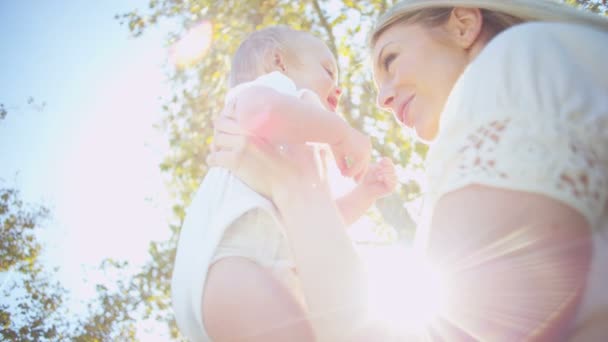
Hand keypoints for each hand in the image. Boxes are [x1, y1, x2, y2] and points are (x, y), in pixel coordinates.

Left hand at [208, 115, 326, 200]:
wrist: (300, 186)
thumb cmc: (309, 162)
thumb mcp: (310, 128)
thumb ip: (309, 108)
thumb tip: (306, 93)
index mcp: (265, 120)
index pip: (235, 109)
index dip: (229, 115)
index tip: (230, 122)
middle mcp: (250, 129)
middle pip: (221, 123)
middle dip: (220, 130)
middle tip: (223, 139)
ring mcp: (241, 145)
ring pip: (217, 140)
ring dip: (217, 145)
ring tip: (220, 150)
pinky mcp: (235, 162)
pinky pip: (214, 158)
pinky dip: (213, 160)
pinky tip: (216, 163)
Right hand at [330, 127, 371, 181]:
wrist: (335, 131)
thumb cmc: (335, 139)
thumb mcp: (340, 153)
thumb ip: (343, 163)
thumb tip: (344, 173)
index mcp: (364, 142)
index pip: (364, 158)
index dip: (360, 167)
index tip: (354, 174)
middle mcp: (367, 146)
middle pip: (365, 163)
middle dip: (360, 173)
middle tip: (356, 182)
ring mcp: (366, 150)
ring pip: (361, 166)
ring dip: (353, 173)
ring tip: (344, 176)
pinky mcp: (362, 154)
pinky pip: (357, 167)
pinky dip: (350, 172)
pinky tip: (343, 174)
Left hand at [356, 157, 397, 199]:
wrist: (364, 189)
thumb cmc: (366, 178)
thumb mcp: (370, 169)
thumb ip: (377, 166)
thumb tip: (382, 166)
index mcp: (386, 168)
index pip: (389, 161)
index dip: (384, 161)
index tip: (378, 164)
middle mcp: (391, 174)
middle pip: (392, 167)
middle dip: (384, 169)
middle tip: (376, 174)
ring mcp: (392, 182)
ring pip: (394, 175)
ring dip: (385, 174)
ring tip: (378, 177)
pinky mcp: (392, 189)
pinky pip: (393, 183)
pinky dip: (387, 179)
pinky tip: (380, 179)